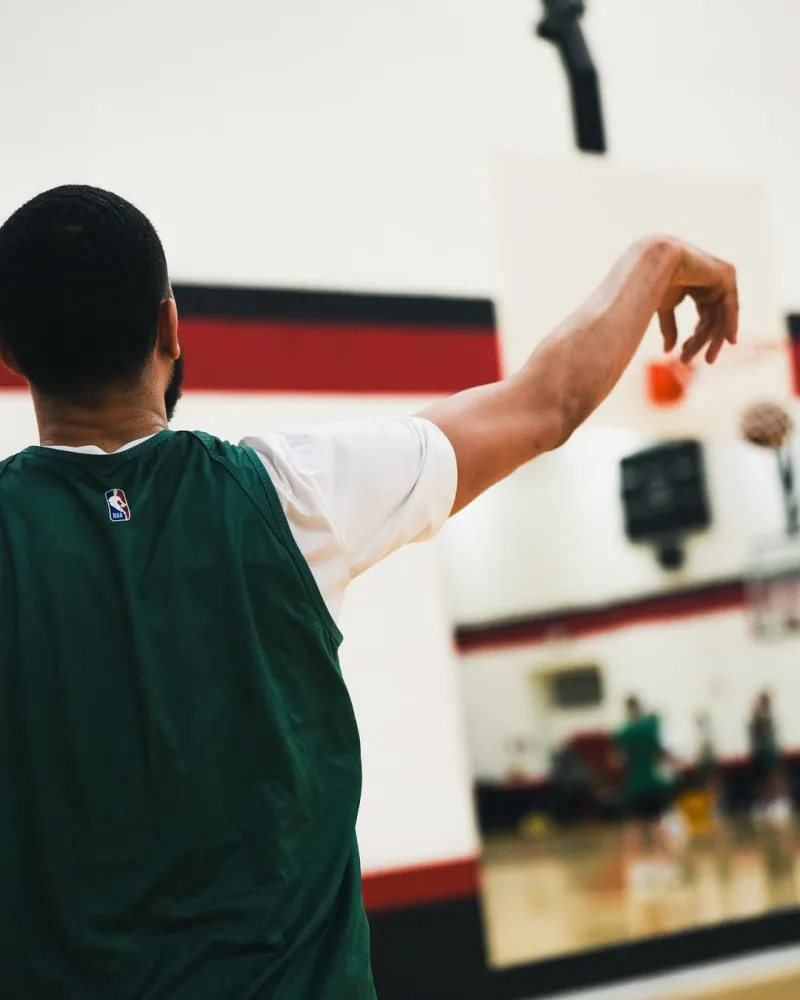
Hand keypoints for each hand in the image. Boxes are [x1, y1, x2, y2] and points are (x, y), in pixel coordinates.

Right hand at [657, 240, 738, 364]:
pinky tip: (729, 341)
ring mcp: (720, 276)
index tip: (686, 356)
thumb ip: (669, 327)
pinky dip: (730, 323)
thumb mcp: (663, 309)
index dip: (697, 338)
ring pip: (721, 315)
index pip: (703, 317)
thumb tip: (668, 352)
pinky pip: (731, 304)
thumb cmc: (652, 282)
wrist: (654, 262)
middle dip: (705, 341)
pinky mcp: (726, 274)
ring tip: (708, 359)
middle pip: (713, 318)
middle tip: (704, 361)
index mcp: (695, 286)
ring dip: (714, 338)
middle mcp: (709, 281)